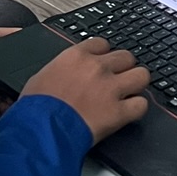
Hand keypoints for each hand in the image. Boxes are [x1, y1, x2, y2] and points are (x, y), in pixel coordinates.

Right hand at [22, 36, 150, 142]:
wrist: (40, 131)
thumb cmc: (35, 108)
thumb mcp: (41, 77)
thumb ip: (61, 70)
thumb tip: (64, 74)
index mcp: (76, 56)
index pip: (102, 44)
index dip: (104, 55)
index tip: (103, 63)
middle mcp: (97, 68)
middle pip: (126, 57)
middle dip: (123, 68)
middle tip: (118, 80)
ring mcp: (110, 89)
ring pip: (141, 75)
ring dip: (136, 84)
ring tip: (129, 93)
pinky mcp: (118, 112)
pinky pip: (141, 105)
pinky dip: (136, 109)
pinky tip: (128, 113)